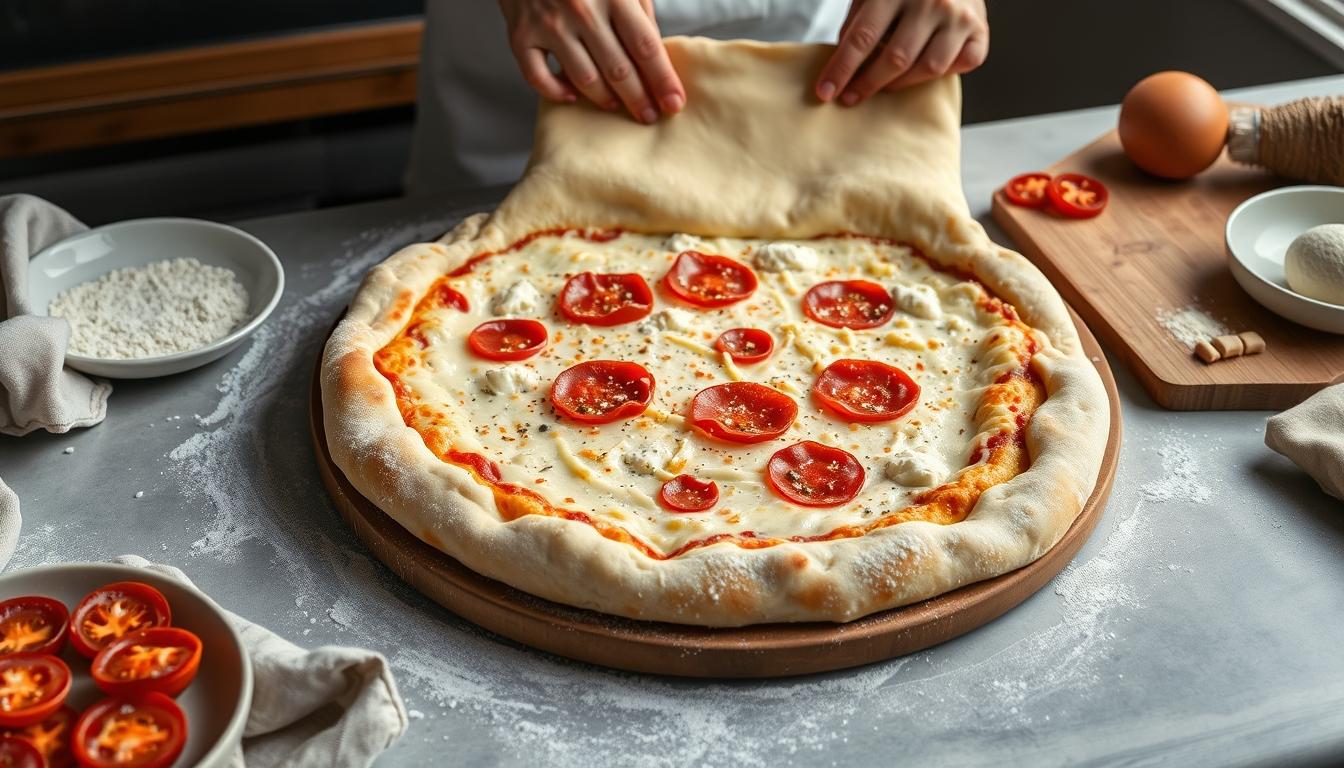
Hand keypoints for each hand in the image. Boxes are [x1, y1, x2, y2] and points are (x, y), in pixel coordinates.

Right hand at [498, 0, 685, 123]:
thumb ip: (639, 11)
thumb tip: (655, 55)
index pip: (645, 47)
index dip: (662, 80)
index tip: (673, 104)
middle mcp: (581, 11)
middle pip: (618, 69)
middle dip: (638, 99)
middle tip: (649, 116)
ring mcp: (549, 24)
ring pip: (584, 78)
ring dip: (604, 99)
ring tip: (616, 105)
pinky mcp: (520, 34)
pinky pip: (537, 77)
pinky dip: (556, 92)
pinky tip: (571, 95)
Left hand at [816, 0, 987, 104]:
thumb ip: (859, 21)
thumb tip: (843, 62)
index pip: (863, 38)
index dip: (842, 69)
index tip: (825, 92)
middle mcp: (933, 1)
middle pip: (895, 58)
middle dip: (868, 83)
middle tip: (850, 97)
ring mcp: (959, 17)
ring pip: (928, 68)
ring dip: (901, 83)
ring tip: (885, 84)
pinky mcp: (980, 31)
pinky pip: (960, 66)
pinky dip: (941, 74)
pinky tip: (925, 69)